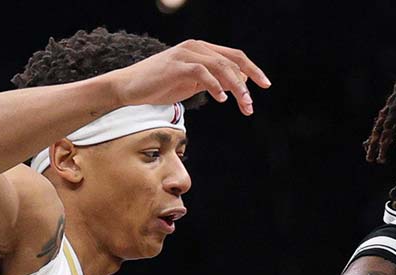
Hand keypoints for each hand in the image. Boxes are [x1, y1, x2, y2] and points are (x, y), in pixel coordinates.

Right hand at [108, 40, 270, 114]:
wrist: (129, 88)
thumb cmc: (159, 87)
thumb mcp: (192, 83)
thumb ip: (213, 81)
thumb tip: (237, 84)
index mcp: (201, 50)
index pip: (234, 56)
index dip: (252, 69)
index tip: (265, 85)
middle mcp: (196, 48)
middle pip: (231, 60)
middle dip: (247, 82)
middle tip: (252, 105)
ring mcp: (186, 54)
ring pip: (220, 66)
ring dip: (235, 87)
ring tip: (244, 105)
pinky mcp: (176, 65)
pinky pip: (202, 72)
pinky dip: (215, 85)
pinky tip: (222, 99)